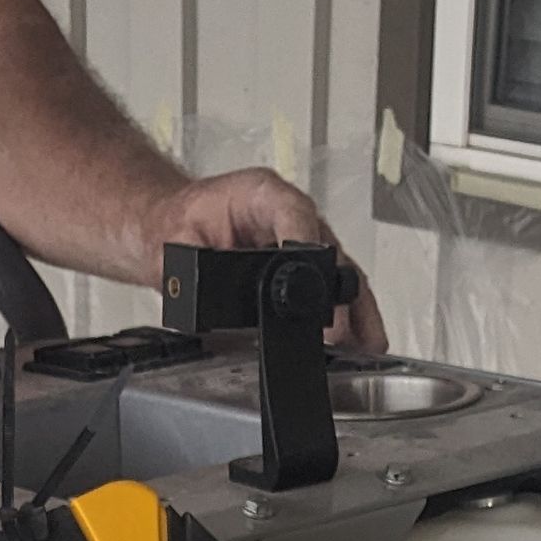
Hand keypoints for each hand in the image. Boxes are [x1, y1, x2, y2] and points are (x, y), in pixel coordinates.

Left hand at [147, 170, 387, 354]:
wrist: (173, 228)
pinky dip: (353, 315)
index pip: (295, 214)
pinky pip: (337, 288)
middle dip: (341, 294)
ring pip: (341, 272)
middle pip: (330, 251)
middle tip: (342, 334)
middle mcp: (288, 216)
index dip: (309, 248)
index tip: (315, 283)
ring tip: (367, 345)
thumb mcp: (175, 244)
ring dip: (358, 309)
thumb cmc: (178, 228)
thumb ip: (193, 267)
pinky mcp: (306, 266)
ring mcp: (303, 240)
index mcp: (259, 195)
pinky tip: (364, 341)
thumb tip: (207, 297)